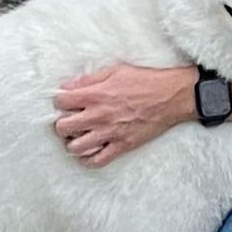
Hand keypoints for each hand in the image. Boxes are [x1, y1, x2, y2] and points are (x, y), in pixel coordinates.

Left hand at [53, 63, 196, 167]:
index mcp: (95, 95)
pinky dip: (89, 159)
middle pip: (63, 127)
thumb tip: (67, 86)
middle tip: (68, 122)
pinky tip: (89, 152)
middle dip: (61, 124)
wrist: (172, 96)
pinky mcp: (123, 145)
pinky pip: (98, 160)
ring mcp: (110, 132)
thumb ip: (89, 79)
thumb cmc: (145, 81)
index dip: (59, 102)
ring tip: (78, 137)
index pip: (61, 102)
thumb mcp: (115, 71)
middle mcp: (99, 115)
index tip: (64, 103)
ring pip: (76, 148)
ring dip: (72, 143)